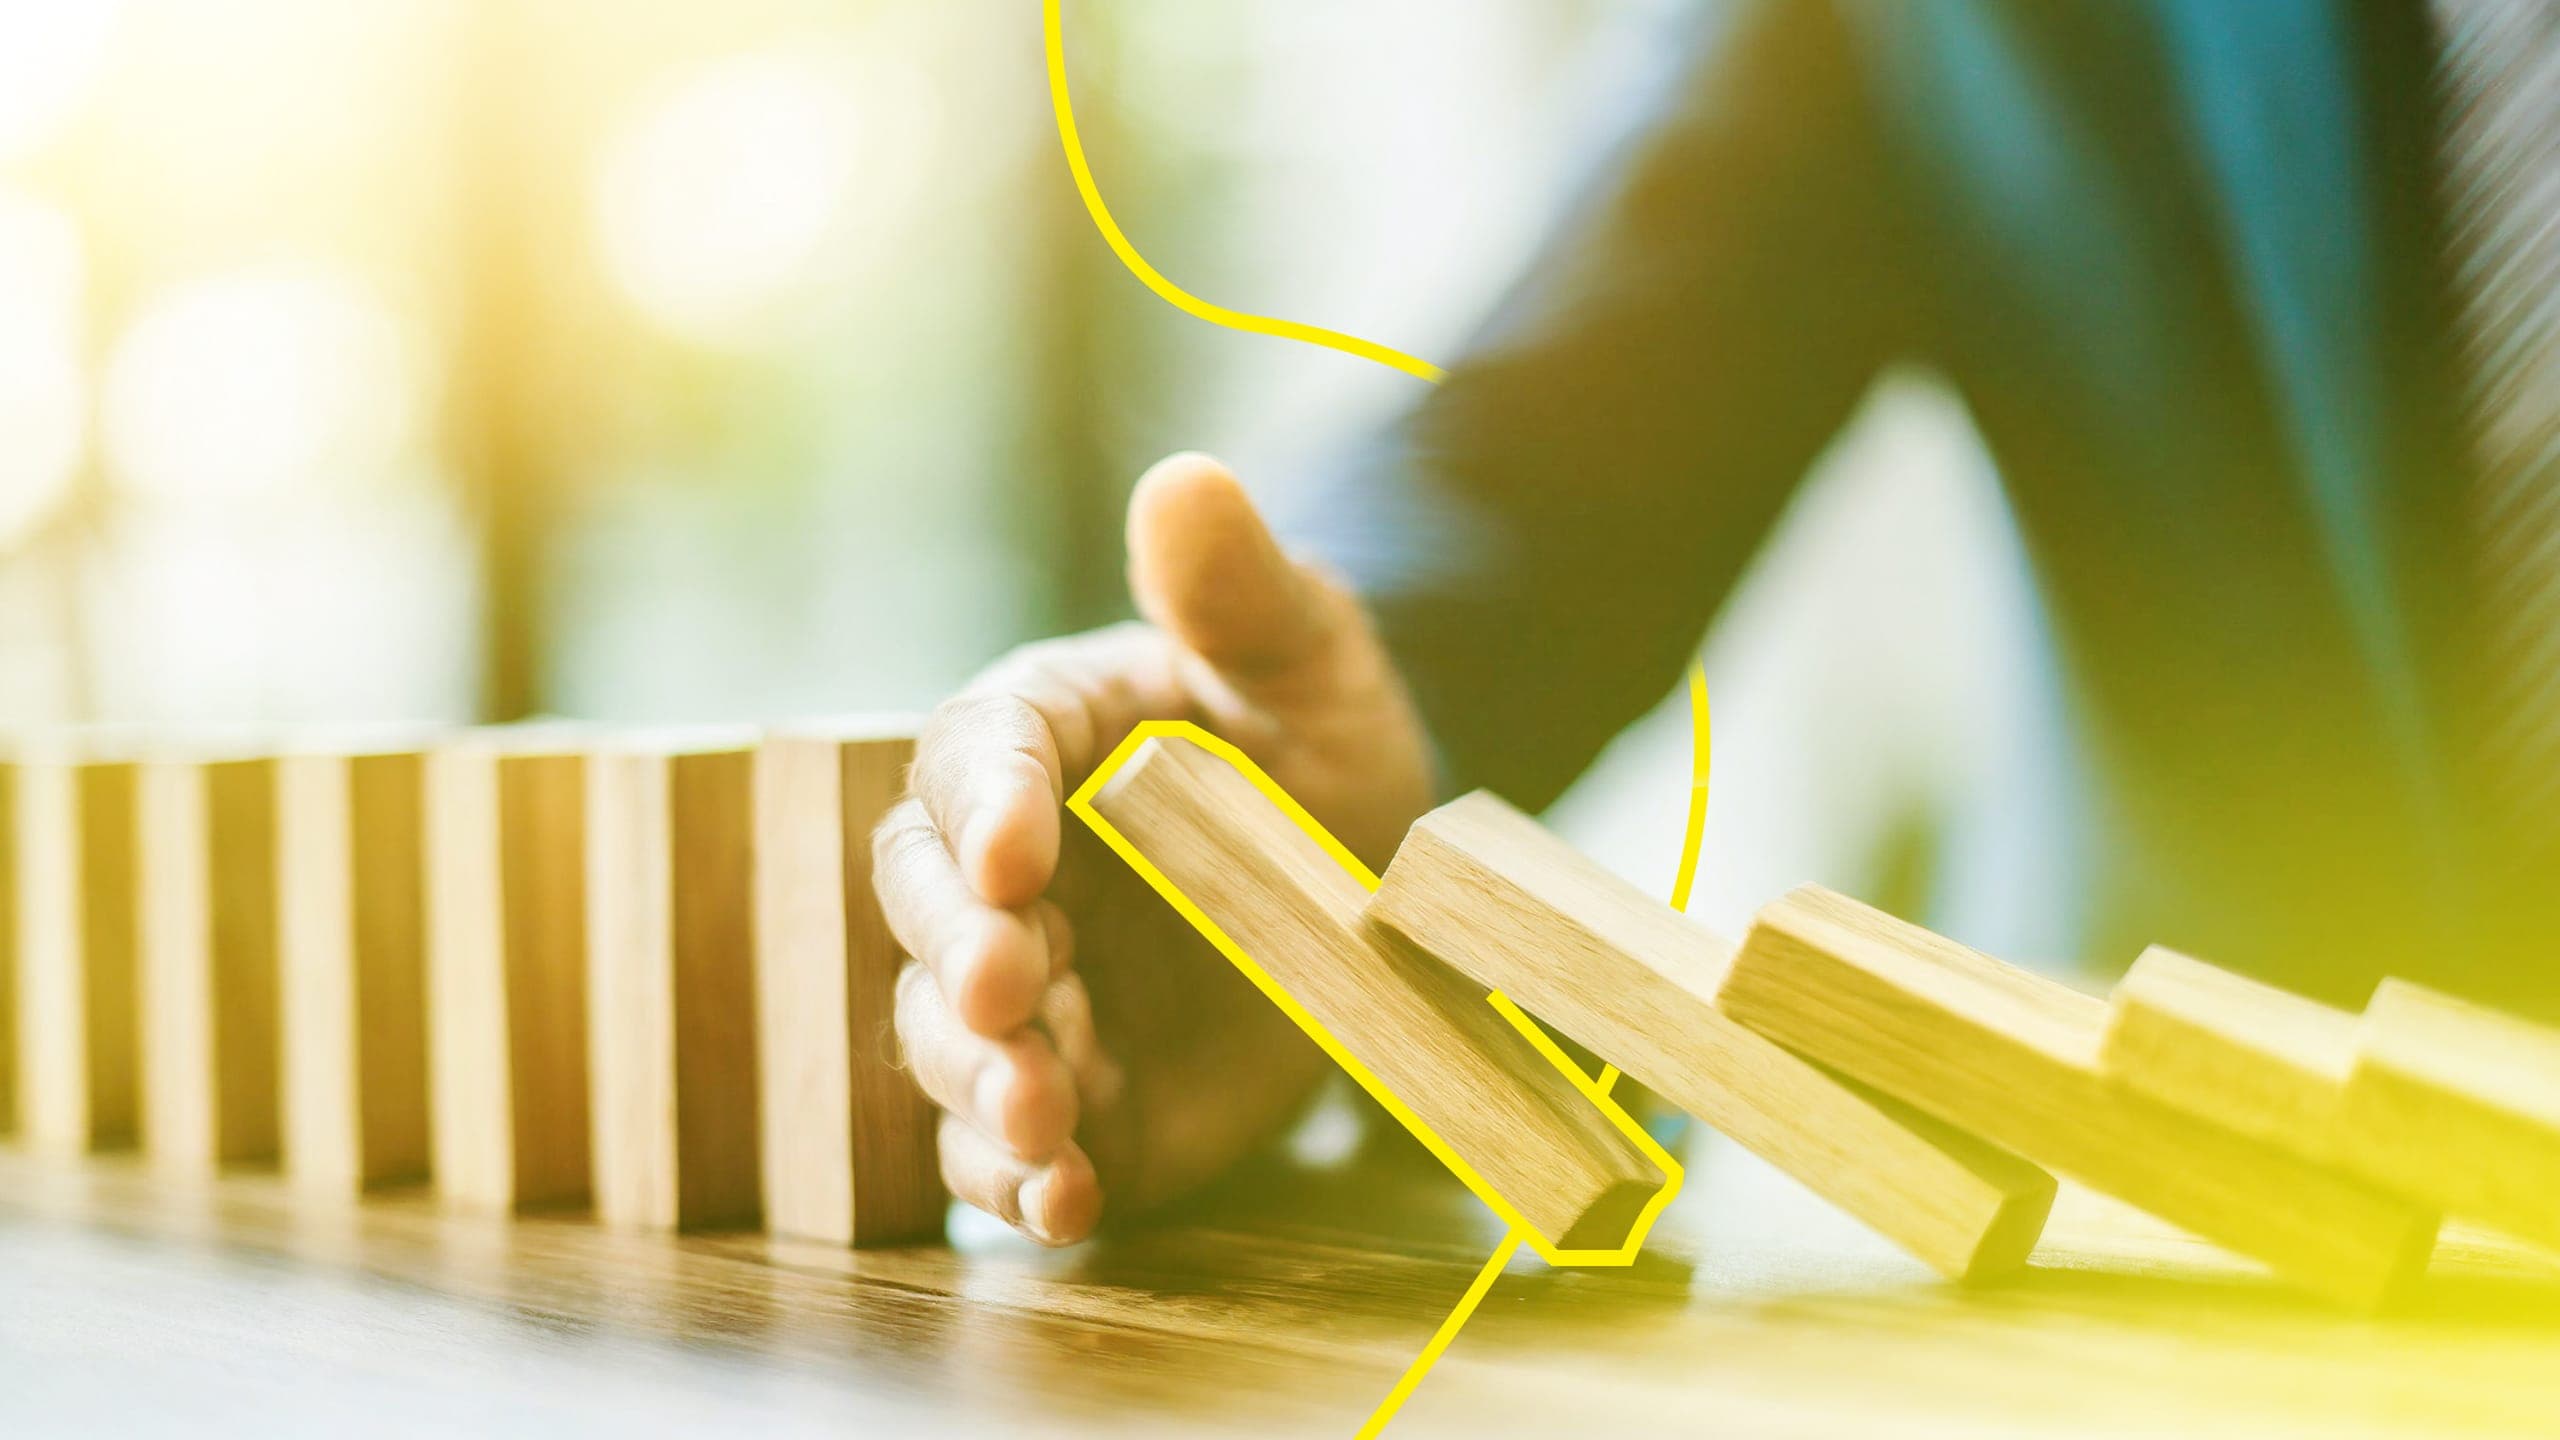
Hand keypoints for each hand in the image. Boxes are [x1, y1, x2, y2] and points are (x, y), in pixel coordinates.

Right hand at [872, 452, 1436, 1243]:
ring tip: (1039, 1120)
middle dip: (960, 955)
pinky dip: (1023, 1187)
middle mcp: (1010, 871)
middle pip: (930, 908)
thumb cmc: (1323, 741)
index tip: (1014, 851)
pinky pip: (1014, 1150)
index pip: (977, 755)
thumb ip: (1239, 589)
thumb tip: (1184, 477)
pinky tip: (1062, 1205)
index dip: (984, 801)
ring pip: (953, 1039)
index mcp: (1043, 740)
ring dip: (981, 1081)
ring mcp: (1036, 993)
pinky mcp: (1077, 1100)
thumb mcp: (1310, 658)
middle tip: (1009, 992)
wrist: (1382, 885)